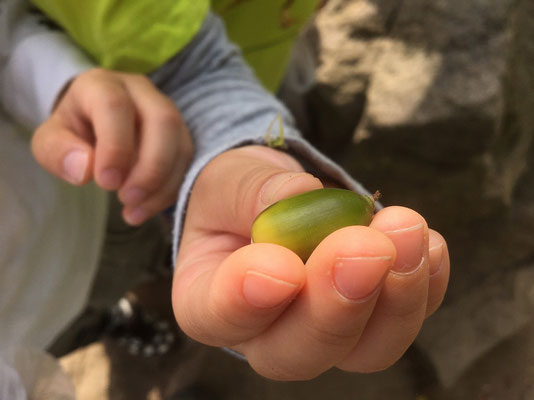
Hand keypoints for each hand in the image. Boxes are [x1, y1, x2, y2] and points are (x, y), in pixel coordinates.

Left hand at [31, 68, 192, 224]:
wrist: (91, 130)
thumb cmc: (71, 136)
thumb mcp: (50, 142)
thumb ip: (58, 153)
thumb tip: (86, 169)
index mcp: (102, 85)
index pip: (115, 106)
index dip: (115, 146)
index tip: (106, 183)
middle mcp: (140, 91)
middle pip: (163, 120)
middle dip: (150, 167)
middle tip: (128, 199)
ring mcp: (166, 110)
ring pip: (181, 142)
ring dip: (163, 182)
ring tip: (137, 209)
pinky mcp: (180, 134)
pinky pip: (187, 161)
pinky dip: (171, 189)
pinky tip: (148, 207)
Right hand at [172, 145, 448, 379]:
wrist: (274, 202)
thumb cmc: (239, 195)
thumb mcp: (229, 181)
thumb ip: (252, 191)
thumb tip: (299, 194)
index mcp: (208, 300)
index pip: (219, 317)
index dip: (248, 301)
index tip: (282, 268)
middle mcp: (265, 334)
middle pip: (298, 352)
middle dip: (337, 305)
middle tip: (365, 249)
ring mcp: (324, 333)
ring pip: (364, 350)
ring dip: (396, 296)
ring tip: (407, 231)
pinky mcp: (371, 318)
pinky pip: (404, 320)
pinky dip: (425, 286)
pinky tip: (429, 245)